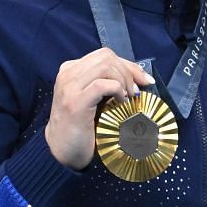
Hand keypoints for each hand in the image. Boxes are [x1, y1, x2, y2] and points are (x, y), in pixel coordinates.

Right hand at [44, 48, 155, 169]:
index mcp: (71, 69)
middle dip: (128, 71)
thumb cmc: (82, 126)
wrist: (63, 151)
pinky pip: (102, 84)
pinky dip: (117, 90)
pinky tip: (121, 103)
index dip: (128, 65)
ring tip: (128, 97)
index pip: (104, 55)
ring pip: (105, 66)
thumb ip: (107, 82)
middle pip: (106, 57)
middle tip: (136, 92)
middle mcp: (67, 73)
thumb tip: (139, 76)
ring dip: (123, 80)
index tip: (144, 80)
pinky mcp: (75, 101)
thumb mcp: (95, 98)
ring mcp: (69, 86)